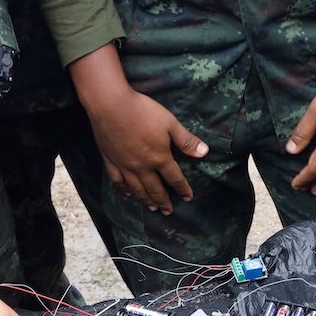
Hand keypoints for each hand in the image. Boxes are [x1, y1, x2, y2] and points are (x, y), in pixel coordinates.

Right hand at [68, 43, 207, 215]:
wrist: (110, 104)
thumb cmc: (143, 111)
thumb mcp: (170, 123)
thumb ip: (186, 140)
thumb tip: (204, 153)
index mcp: (159, 158)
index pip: (175, 179)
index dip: (183, 189)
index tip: (188, 198)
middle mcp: (142, 167)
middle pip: (155, 189)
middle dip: (164, 201)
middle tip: (168, 211)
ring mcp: (125, 165)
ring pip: (137, 189)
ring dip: (146, 200)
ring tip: (152, 208)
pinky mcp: (110, 160)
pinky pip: (118, 180)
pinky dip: (124, 189)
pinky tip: (128, 194)